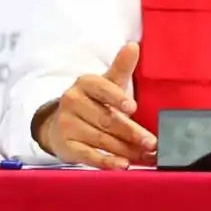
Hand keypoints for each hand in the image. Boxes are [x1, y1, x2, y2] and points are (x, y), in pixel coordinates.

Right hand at [36, 43, 156, 169]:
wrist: (58, 124)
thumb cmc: (90, 102)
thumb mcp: (105, 84)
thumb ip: (121, 67)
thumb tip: (133, 46)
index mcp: (85, 83)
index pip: (102, 88)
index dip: (117, 98)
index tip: (133, 107)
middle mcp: (73, 102)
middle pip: (107, 119)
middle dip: (132, 132)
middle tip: (151, 142)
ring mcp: (67, 125)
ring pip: (102, 139)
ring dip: (126, 150)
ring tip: (146, 156)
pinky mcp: (67, 146)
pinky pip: (89, 155)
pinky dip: (107, 162)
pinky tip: (122, 164)